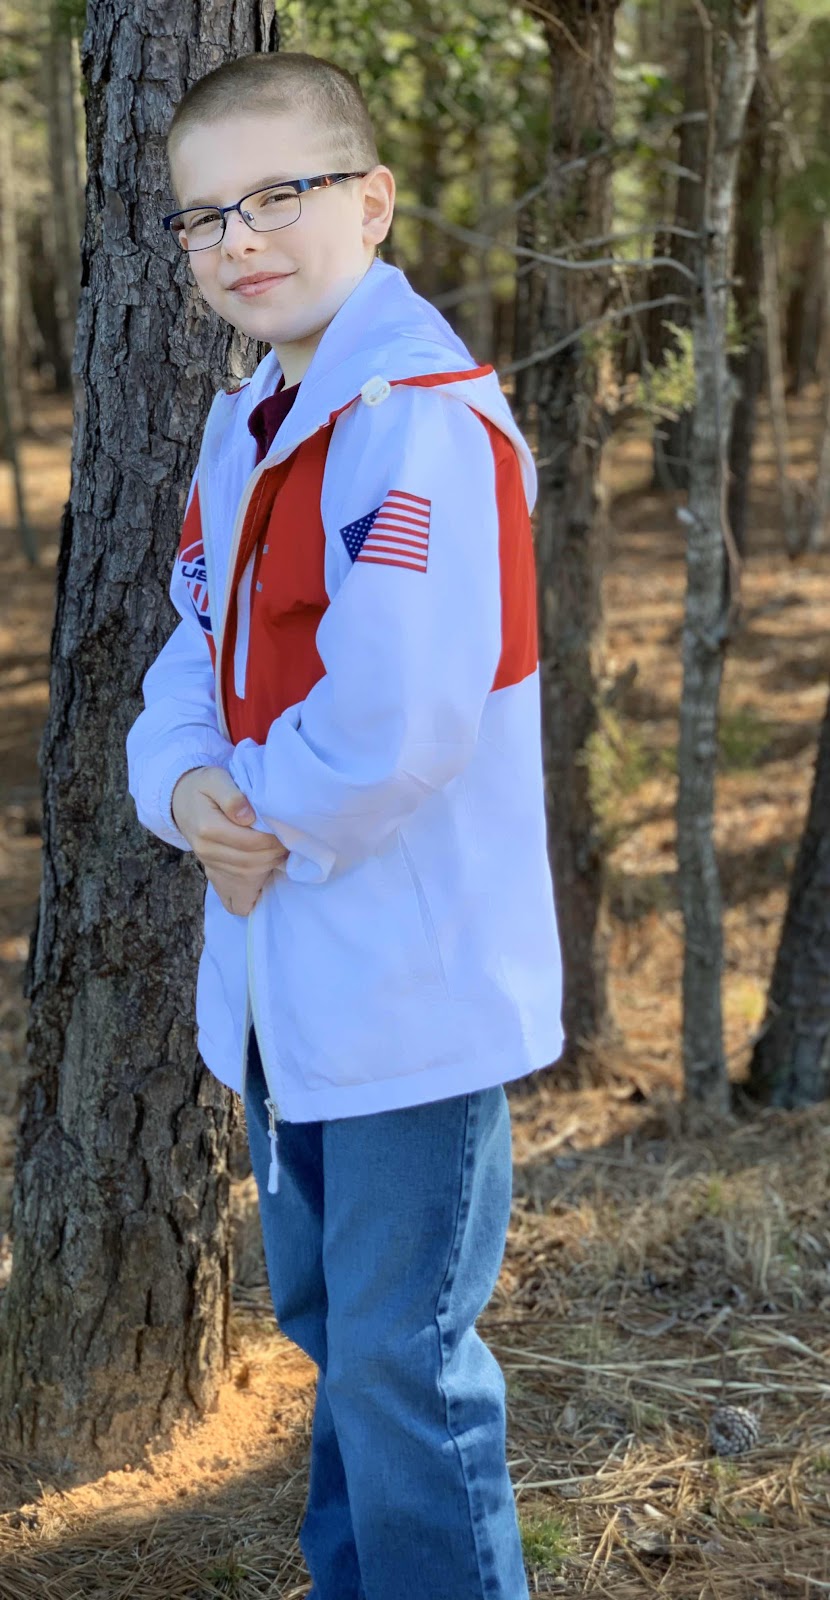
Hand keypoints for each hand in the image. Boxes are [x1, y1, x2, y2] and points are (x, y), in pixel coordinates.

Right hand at [172, 765, 287, 915]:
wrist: (180, 800)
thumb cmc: (203, 786)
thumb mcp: (216, 779)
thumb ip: (231, 796)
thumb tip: (247, 816)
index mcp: (208, 827)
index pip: (249, 842)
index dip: (271, 840)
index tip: (284, 831)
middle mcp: (207, 849)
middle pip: (250, 862)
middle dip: (274, 854)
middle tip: (288, 841)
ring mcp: (208, 862)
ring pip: (246, 875)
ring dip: (268, 865)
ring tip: (280, 851)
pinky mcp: (212, 869)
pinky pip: (235, 885)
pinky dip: (255, 882)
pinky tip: (267, 868)